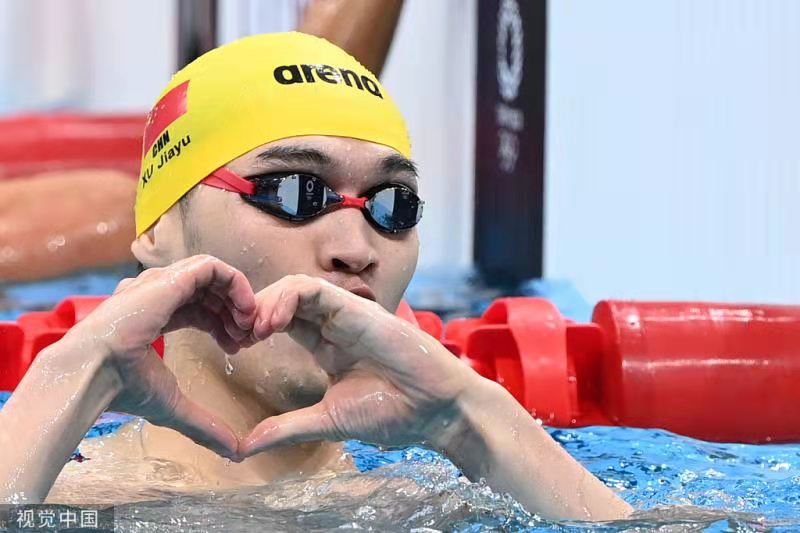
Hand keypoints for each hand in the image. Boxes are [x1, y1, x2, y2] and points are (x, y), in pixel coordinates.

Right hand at [72, 254, 256, 459]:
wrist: (96, 372)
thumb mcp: (174, 406)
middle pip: (209, 291)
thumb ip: (205, 424)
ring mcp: (164, 282)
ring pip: (215, 276)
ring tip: (248, 327)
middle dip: (235, 313)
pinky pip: (214, 267)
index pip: (198, 308)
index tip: (237, 349)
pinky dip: (237, 285)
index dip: (223, 324)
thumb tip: (234, 453)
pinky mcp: (172, 277)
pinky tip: (244, 312)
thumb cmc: (123, 387)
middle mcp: (158, 294)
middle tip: (249, 339)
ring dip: (239, 299)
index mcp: (155, 315)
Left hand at [238, 275, 477, 455]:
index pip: (282, 320)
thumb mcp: (327, 420)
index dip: (253, 327)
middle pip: (283, 299)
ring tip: (250, 329)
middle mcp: (334, 324)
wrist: (436, 411)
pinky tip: (270, 322)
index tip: (232, 347)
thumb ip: (287, 427)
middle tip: (233, 336)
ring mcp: (346, 313)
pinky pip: (314, 289)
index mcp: (327, 344)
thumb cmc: (393, 413)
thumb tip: (243, 447)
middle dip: (252, 311)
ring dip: (266, 302)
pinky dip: (286, 299)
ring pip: (295, 287)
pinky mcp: (357, 309)